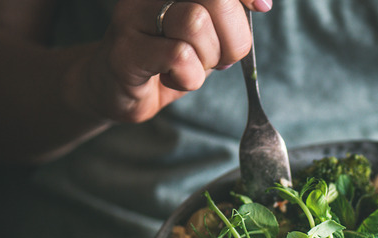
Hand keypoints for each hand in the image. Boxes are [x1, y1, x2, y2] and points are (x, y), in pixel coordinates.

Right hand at [71, 0, 270, 122]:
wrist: (116, 89)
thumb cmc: (166, 60)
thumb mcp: (206, 36)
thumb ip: (227, 17)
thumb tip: (261, 3)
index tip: (261, 6)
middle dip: (232, 37)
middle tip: (217, 58)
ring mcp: (132, 17)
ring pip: (196, 23)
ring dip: (207, 59)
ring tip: (189, 69)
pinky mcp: (124, 51)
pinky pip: (178, 55)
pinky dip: (189, 76)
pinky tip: (174, 78)